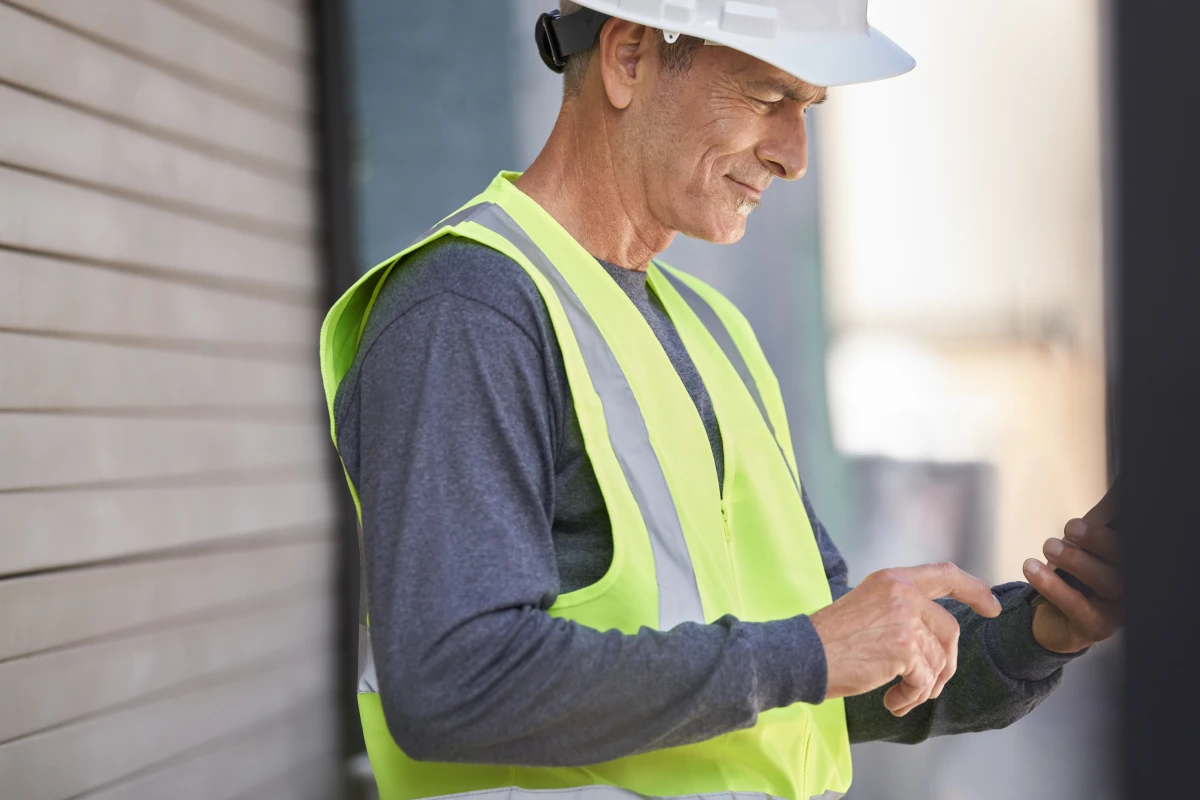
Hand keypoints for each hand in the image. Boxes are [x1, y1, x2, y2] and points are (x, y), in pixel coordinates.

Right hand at [810, 563, 1001, 716]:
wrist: (803, 654)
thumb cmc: (830, 638)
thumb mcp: (868, 606)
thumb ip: (901, 609)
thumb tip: (935, 637)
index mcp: (893, 579)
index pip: (946, 574)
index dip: (974, 589)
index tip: (992, 606)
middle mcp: (903, 593)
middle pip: (950, 630)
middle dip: (946, 663)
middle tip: (929, 686)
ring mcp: (905, 619)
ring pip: (939, 660)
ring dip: (924, 687)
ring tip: (901, 697)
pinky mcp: (903, 648)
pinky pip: (925, 680)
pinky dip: (912, 697)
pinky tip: (892, 702)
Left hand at [1025, 514, 1123, 653]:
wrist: (1054, 617)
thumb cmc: (1076, 574)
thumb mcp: (1087, 540)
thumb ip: (1104, 514)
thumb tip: (1120, 484)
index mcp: (1131, 562)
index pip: (1131, 541)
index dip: (1120, 526)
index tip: (1103, 511)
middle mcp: (1132, 585)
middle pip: (1125, 561)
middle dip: (1097, 540)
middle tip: (1071, 526)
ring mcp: (1118, 608)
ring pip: (1106, 582)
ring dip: (1075, 560)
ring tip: (1049, 546)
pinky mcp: (1096, 626)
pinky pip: (1077, 606)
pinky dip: (1053, 586)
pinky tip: (1033, 568)